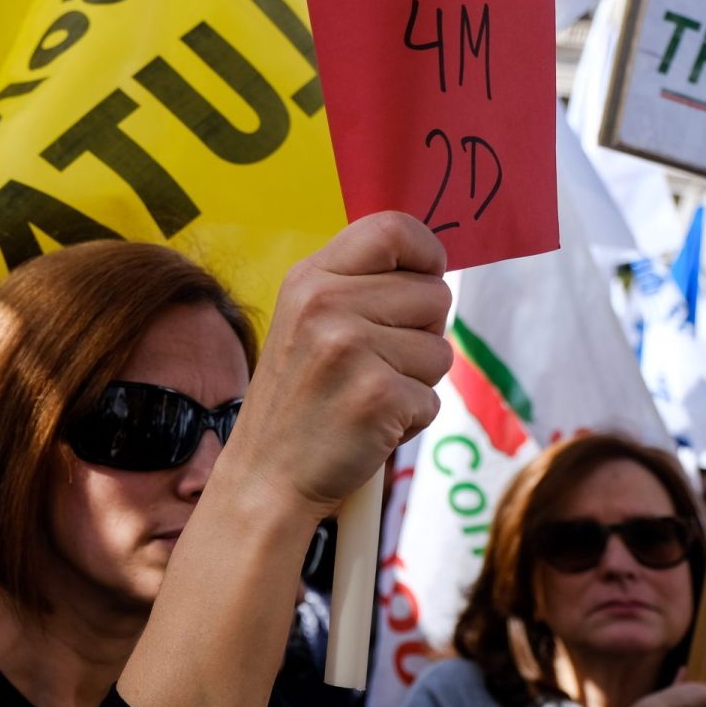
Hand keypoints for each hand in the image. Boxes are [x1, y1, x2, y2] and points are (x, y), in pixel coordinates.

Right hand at [221, 213, 451, 524]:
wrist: (265, 477)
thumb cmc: (298, 402)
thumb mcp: (305, 324)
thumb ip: (357, 289)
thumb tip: (431, 272)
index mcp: (309, 280)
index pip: (392, 229)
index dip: (425, 251)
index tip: (424, 277)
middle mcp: (326, 306)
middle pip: (433, 293)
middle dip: (421, 333)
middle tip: (373, 365)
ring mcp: (351, 350)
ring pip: (440, 349)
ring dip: (416, 381)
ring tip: (365, 398)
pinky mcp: (377, 397)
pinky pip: (433, 398)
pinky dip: (410, 421)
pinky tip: (368, 427)